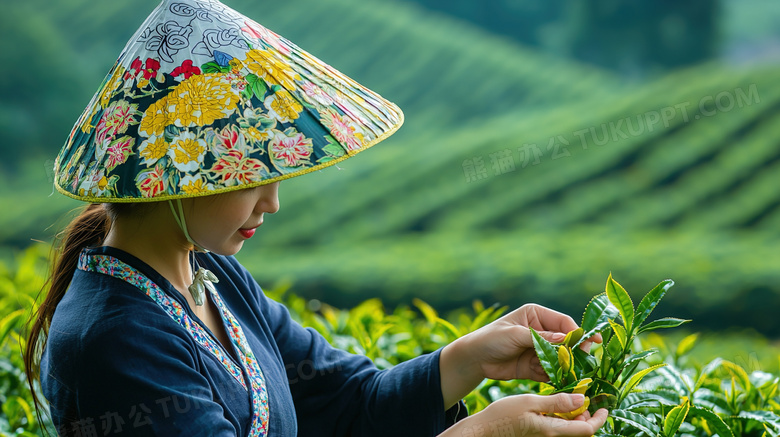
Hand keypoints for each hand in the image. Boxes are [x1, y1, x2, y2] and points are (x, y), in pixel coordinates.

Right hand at [438, 393, 607, 436]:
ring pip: (569, 430)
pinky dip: (562, 418)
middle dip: (586, 416)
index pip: (586, 430)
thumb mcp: (529, 402)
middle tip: (582, 398)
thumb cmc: (502, 415)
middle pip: (580, 431)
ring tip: (568, 399)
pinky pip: (558, 429)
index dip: (599, 419)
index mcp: (552, 430)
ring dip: (574, 416)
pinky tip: (554, 406)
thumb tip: (581, 399)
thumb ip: (556, 402)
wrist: (483, 431)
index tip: (604, 408)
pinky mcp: (538, 436)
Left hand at [440, 304, 601, 407]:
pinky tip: (561, 382)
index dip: (577, 333)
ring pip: (561, 358)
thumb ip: (540, 338)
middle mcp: (541, 331)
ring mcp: (539, 350)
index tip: (590, 343)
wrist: (474, 359)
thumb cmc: (491, 338)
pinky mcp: (535, 366)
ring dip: (567, 367)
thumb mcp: (514, 334)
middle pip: (566, 341)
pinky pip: (551, 371)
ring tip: (573, 375)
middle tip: (583, 362)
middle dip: (574, 352)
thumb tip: (565, 338)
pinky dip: (556, 377)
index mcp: (536, 315)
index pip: (563, 322)